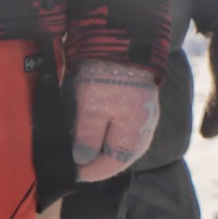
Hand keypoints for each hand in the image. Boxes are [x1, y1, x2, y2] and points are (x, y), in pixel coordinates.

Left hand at [70, 63, 158, 180]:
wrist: (123, 44)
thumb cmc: (109, 77)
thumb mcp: (92, 108)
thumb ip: (88, 137)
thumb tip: (82, 160)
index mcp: (136, 132)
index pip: (114, 164)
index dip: (92, 172)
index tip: (72, 173)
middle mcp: (144, 129)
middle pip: (120, 156)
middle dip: (97, 163)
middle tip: (75, 166)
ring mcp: (142, 118)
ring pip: (121, 144)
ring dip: (102, 151)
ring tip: (80, 153)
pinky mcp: (136, 108)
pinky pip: (122, 132)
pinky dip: (107, 138)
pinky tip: (92, 136)